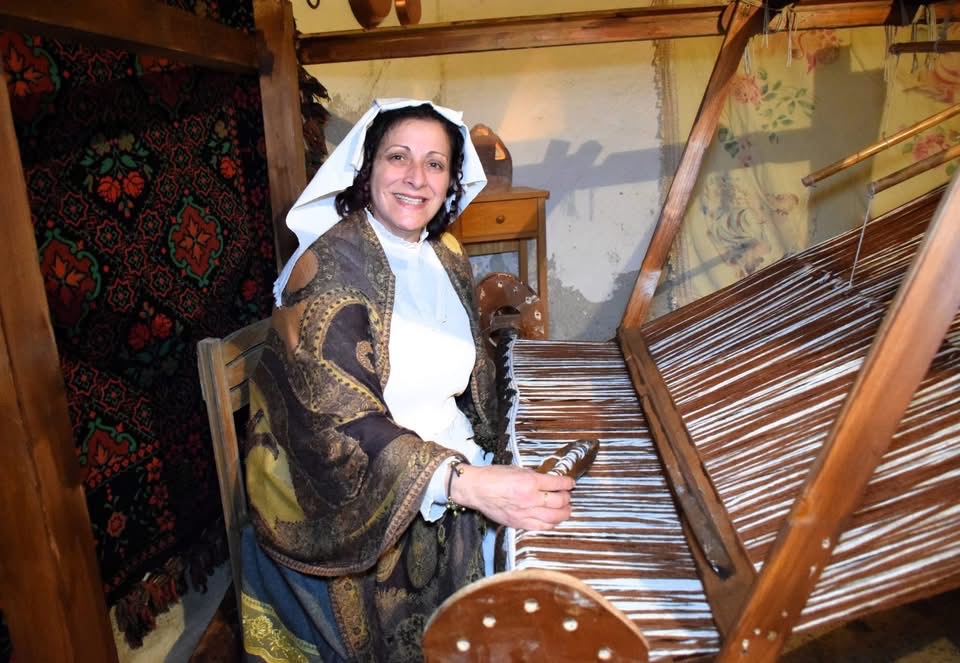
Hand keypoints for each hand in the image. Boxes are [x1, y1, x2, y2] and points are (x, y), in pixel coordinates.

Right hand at [449, 463, 574, 529]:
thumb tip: (548, 481)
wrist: (476, 489)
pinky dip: (551, 524)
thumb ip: (534, 476)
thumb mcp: (517, 469)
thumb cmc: (493, 477)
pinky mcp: (519, 523)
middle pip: (559, 502)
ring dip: (564, 513)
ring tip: (565, 509)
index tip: (570, 483)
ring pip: (554, 517)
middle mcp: (529, 499)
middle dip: (567, 498)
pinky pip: (542, 527)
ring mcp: (525, 513)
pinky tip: (553, 519)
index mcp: (529, 482)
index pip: (557, 484)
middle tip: (567, 495)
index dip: (568, 483)